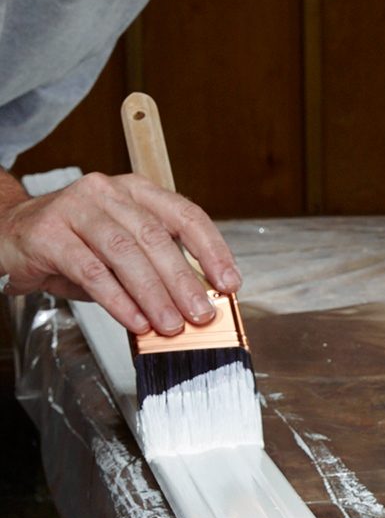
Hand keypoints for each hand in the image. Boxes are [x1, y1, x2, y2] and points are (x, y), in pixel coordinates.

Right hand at [0, 170, 242, 335]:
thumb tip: (195, 304)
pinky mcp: (48, 233)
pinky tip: (135, 321)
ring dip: (154, 294)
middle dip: (184, 281)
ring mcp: (76, 208)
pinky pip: (92, 271)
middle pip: (157, 238)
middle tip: (201, 315)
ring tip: (170, 324)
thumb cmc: (75, 245)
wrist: (9, 234)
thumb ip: (156, 269)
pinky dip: (118, 300)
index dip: (213, 250)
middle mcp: (108, 193)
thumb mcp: (122, 252)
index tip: (230, 283)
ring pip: (126, 253)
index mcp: (136, 192)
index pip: (186, 216)